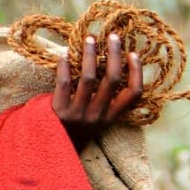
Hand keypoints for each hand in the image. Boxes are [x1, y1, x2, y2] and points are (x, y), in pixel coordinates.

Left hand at [53, 33, 143, 147]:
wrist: (53, 152)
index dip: (137, 72)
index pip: (133, 93)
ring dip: (90, 54)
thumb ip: (107, 100)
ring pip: (88, 78)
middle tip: (112, 36)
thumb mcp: (99, 120)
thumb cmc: (78, 129)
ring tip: (89, 39)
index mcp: (112, 117)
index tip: (133, 53)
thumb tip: (112, 63)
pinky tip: (65, 54)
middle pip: (112, 80)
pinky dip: (65, 67)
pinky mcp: (59, 111)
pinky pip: (64, 83)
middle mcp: (98, 116)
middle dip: (114, 54)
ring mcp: (78, 114)